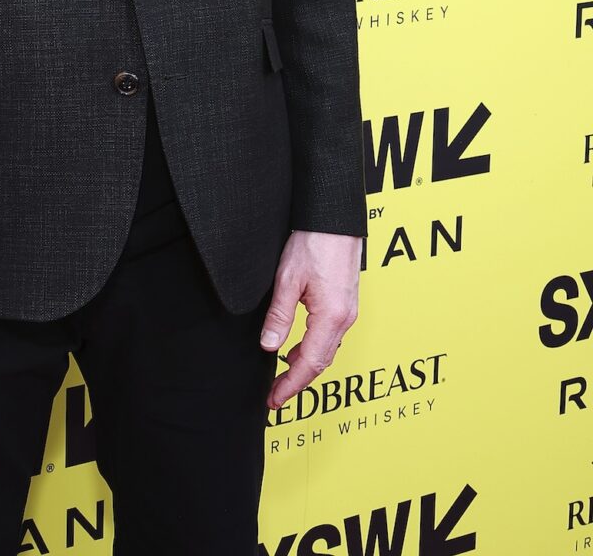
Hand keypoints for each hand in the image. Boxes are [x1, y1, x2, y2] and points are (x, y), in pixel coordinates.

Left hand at [259, 230, 361, 410]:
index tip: (274, 400)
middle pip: (321, 362)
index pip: (310, 364)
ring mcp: (348, 311)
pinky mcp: (346, 302)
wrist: (334, 218)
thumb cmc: (314, 242)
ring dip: (305, 365)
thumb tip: (269, 346)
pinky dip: (314, 348)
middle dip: (297, 381)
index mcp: (331, 317)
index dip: (291, 386)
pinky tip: (297, 347)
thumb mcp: (287, 280)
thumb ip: (279, 316)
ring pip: (327, 350)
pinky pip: (330, 336)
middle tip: (274, 394)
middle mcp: (345, 318)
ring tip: (281, 375)